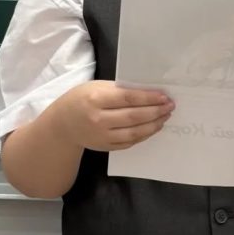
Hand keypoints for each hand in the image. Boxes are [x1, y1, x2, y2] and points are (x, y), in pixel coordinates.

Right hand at [55, 81, 173, 152]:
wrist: (63, 125)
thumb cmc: (81, 99)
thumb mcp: (95, 87)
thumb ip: (118, 90)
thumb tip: (147, 93)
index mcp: (96, 99)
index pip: (128, 98)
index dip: (149, 98)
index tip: (164, 96)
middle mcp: (99, 119)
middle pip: (134, 116)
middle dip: (156, 111)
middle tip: (170, 106)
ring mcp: (102, 136)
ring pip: (134, 132)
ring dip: (153, 125)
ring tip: (165, 117)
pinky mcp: (106, 147)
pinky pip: (130, 142)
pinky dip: (144, 135)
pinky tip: (153, 127)